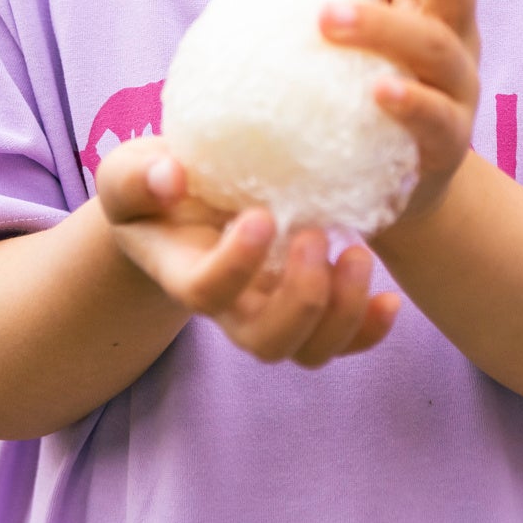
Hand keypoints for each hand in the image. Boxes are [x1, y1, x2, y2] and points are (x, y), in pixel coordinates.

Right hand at [96, 137, 401, 366]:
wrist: (181, 205)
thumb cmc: (155, 185)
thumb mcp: (131, 172)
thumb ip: (138, 177)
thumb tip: (171, 178)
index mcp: (185, 274)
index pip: (207, 293)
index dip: (236, 265)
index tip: (261, 214)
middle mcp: (230, 307)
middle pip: (265, 341)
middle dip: (301, 299)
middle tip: (316, 235)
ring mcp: (269, 312)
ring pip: (307, 351)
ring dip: (342, 314)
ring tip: (358, 253)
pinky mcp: (305, 307)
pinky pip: (341, 341)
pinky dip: (369, 330)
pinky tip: (390, 298)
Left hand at [323, 0, 481, 225]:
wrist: (406, 190)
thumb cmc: (367, 103)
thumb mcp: (364, 49)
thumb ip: (347, 7)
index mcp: (438, 8)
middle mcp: (458, 39)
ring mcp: (459, 90)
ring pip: (437, 46)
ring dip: (382, 25)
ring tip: (327, 19)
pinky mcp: (449, 144)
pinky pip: (437, 118)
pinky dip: (411, 101)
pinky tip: (378, 92)